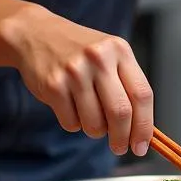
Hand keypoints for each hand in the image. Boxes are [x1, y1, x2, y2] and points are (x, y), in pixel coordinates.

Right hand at [0, 4, 153, 156]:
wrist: (35, 33)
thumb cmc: (78, 50)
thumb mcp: (108, 55)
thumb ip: (126, 85)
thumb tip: (140, 130)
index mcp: (119, 50)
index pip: (142, 95)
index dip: (145, 126)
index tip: (141, 145)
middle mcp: (99, 58)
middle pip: (121, 112)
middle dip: (122, 138)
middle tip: (119, 147)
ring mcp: (75, 71)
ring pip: (95, 123)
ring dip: (94, 130)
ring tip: (87, 113)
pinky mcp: (54, 85)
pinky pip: (71, 123)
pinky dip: (73, 122)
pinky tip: (68, 103)